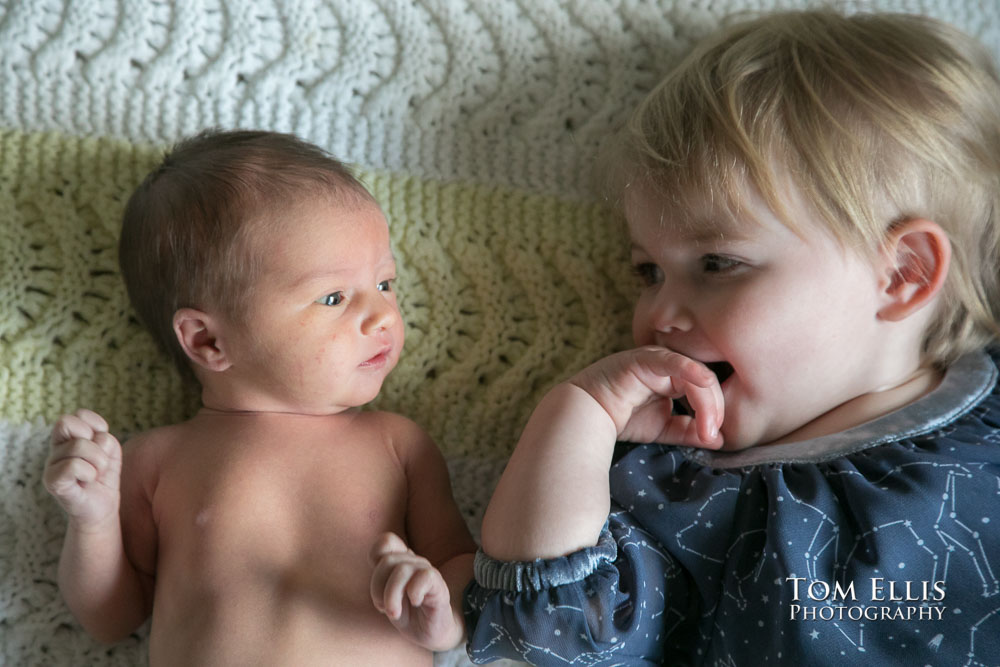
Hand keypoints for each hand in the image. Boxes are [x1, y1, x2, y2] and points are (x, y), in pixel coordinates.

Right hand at [43, 409, 121, 528]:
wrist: (102, 508)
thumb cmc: (104, 477)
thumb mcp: (110, 451)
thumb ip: (104, 438)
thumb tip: (96, 438)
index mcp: (67, 439)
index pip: (78, 414)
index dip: (97, 425)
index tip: (102, 442)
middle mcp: (55, 450)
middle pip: (68, 423)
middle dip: (93, 440)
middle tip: (98, 460)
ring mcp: (51, 466)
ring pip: (78, 445)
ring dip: (98, 461)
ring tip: (96, 474)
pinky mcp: (52, 482)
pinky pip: (72, 466)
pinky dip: (89, 473)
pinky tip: (88, 481)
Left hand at [369, 532, 461, 650]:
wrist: (431, 634)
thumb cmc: (408, 614)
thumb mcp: (386, 600)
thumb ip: (379, 580)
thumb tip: (377, 563)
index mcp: (400, 561)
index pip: (386, 542)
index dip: (375, 559)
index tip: (378, 589)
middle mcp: (413, 562)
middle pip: (387, 560)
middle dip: (377, 588)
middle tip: (382, 608)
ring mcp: (426, 571)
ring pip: (402, 569)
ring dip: (392, 596)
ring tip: (394, 613)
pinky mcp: (439, 584)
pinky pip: (424, 577)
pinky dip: (414, 592)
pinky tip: (416, 603)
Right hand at [570, 346, 724, 447]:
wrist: (585, 416)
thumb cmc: (619, 418)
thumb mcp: (663, 428)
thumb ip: (688, 431)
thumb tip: (718, 439)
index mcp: (674, 378)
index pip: (705, 391)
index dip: (714, 412)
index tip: (714, 437)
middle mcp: (668, 365)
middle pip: (704, 382)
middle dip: (713, 410)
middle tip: (711, 435)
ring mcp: (656, 359)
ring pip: (694, 374)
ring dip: (706, 402)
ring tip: (707, 427)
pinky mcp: (644, 359)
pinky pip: (673, 361)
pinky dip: (691, 369)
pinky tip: (705, 382)